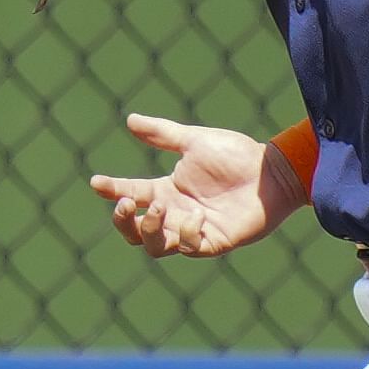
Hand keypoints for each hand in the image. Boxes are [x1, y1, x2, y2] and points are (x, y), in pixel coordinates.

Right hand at [89, 112, 303, 259]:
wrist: (272, 171)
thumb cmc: (237, 155)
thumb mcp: (194, 141)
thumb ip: (162, 134)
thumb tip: (129, 120)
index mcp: (168, 190)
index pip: (131, 193)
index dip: (112, 190)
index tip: (96, 181)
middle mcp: (175, 213)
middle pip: (134, 231)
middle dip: (124, 221)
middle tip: (128, 202)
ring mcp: (192, 231)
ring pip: (154, 246)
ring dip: (150, 229)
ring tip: (161, 207)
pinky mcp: (212, 242)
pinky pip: (188, 248)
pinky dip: (186, 233)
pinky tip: (196, 215)